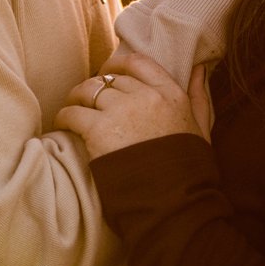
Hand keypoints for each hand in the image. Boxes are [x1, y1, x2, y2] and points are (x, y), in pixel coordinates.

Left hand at [54, 52, 207, 157]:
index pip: (137, 62)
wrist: (173, 203)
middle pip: (109, 79)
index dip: (116, 64)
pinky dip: (64, 117)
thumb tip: (198, 69)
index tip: (106, 72)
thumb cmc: (189, 170)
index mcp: (171, 94)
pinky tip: (63, 124)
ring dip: (76, 98)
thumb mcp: (201, 129)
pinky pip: (72, 113)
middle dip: (95, 87)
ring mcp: (121, 112)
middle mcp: (146, 97)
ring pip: (87, 91)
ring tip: (72, 109)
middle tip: (86, 99)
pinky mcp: (98, 130)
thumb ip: (199, 97)